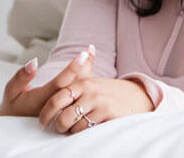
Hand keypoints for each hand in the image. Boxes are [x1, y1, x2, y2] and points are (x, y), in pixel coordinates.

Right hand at [0, 47, 94, 116]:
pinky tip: (88, 63)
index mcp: (42, 100)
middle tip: (89, 51)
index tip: (83, 55)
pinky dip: (84, 77)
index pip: (61, 83)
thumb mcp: (11, 92)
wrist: (17, 128)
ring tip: (90, 53)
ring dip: (86, 71)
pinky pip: (79, 92)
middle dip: (83, 68)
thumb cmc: (14, 106)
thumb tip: (33, 63)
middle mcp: (56, 106)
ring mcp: (64, 108)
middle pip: (74, 86)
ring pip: (79, 90)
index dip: (72, 69)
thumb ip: (21, 77)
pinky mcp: (68, 108)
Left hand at [38, 76, 154, 133]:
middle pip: (63, 117)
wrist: (139, 97)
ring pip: (75, 127)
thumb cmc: (111, 92)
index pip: (56, 99)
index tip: (43, 122)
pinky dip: (84, 133)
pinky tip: (88, 129)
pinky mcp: (109, 116)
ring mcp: (101, 105)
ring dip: (73, 131)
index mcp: (83, 84)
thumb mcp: (95, 81)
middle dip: (59, 126)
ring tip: (77, 128)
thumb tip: (88, 49)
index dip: (46, 113)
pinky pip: (88, 131)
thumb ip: (83, 70)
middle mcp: (91, 93)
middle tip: (61, 128)